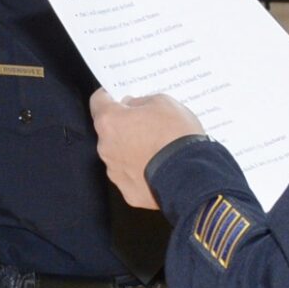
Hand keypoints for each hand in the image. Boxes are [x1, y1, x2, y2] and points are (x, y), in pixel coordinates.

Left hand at [89, 89, 203, 209]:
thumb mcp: (163, 102)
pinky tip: (158, 167)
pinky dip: (140, 171)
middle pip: (109, 131)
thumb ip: (141, 101)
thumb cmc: (176, 134)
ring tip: (156, 149)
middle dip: (124, 126)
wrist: (190, 174)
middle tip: (146, 124)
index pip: (98, 102)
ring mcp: (115, 171)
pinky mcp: (127, 191)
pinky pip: (130, 176)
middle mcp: (105, 147)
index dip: (108, 97)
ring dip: (131, 150)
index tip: (116, 96)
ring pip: (118, 155)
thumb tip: (131, 106)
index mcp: (110, 121)